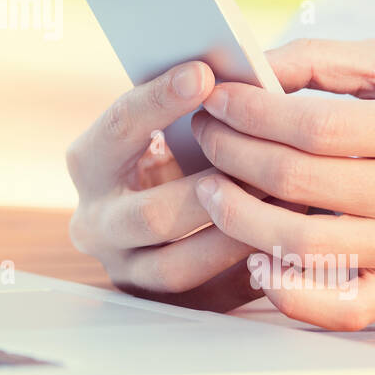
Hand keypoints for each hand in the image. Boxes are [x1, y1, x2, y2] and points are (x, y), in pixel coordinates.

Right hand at [65, 61, 263, 309]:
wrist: (159, 209)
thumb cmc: (173, 150)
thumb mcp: (164, 124)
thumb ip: (188, 101)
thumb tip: (237, 72)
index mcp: (88, 162)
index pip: (119, 127)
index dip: (161, 98)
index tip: (205, 72)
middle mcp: (95, 221)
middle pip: (151, 214)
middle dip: (211, 189)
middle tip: (263, 162)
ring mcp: (125, 267)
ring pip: (179, 266)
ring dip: (236, 235)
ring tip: (286, 204)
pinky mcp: (163, 302)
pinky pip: (210, 296)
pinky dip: (251, 271)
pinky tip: (286, 243)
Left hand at [190, 37, 374, 328]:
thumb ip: (324, 61)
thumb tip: (250, 68)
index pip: (316, 125)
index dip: (252, 111)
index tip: (217, 98)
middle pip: (298, 180)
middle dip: (231, 153)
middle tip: (204, 134)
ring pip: (303, 246)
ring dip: (238, 218)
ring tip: (209, 189)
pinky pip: (335, 309)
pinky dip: (286, 293)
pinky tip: (255, 260)